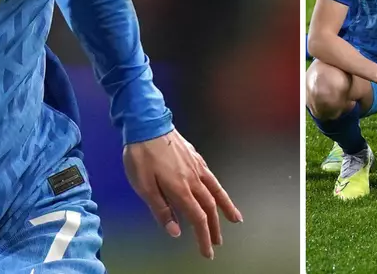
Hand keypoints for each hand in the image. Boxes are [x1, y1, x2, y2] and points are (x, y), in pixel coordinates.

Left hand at [124, 130, 242, 259]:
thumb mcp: (143, 186)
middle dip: (215, 228)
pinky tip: (217, 191)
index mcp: (180, 189)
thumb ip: (160, 210)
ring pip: (216, 191)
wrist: (147, 123)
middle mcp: (193, 179)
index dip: (204, 237)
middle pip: (209, 207)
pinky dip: (218, 188)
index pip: (198, 219)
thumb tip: (176, 231)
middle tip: (217, 243)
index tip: (208, 252)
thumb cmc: (141, 156)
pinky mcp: (195, 156)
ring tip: (235, 219)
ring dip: (226, 207)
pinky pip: (211, 177)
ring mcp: (196, 166)